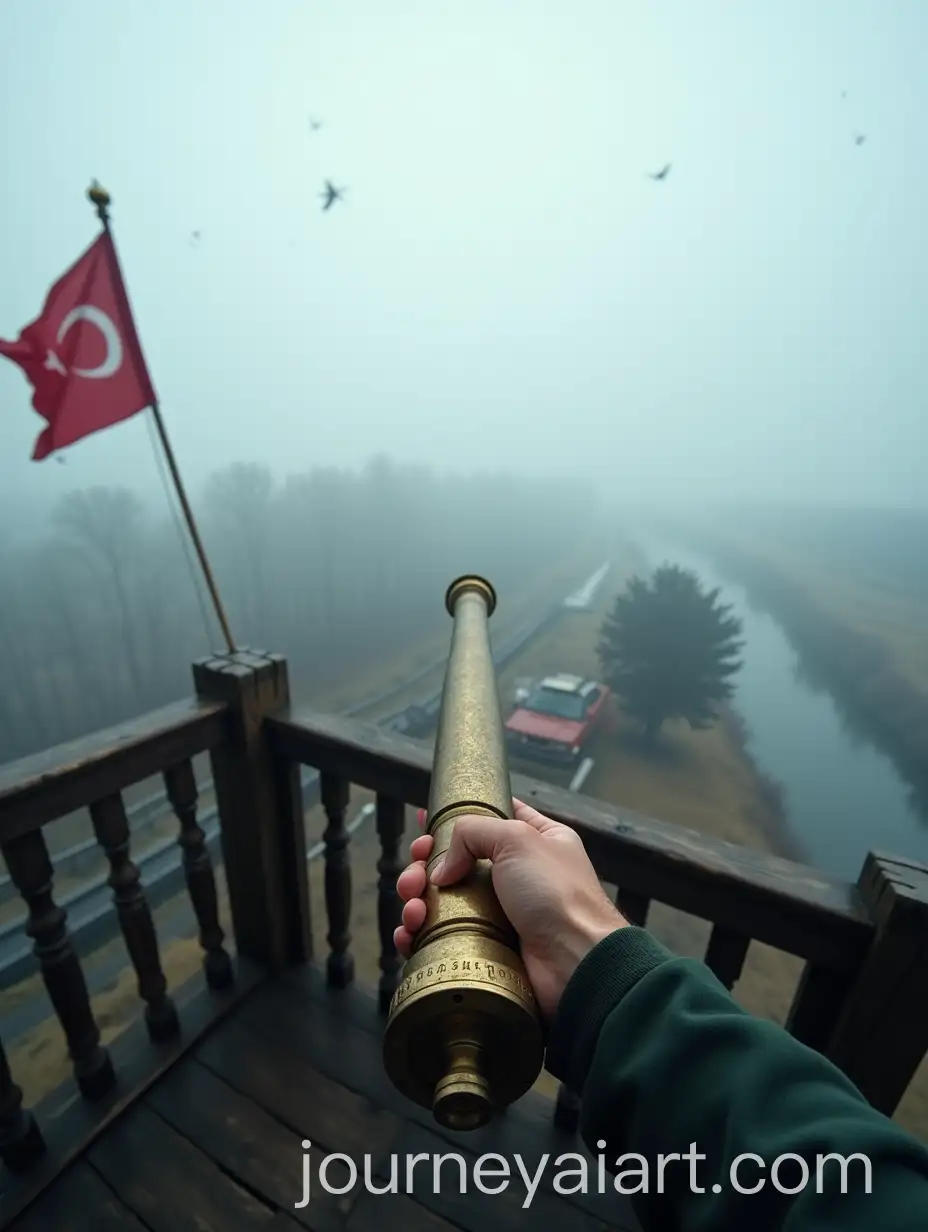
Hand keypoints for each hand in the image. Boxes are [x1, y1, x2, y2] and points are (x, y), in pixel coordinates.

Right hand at [394, 798, 624, 1019]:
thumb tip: (442, 869)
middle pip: (455, 862)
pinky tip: (409, 934)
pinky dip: (419, 935)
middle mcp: (516, 876)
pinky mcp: (486, 950)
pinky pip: (442, 939)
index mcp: (534, 840)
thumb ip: (472, 833)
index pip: (489, 818)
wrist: (577, 963)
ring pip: (443, 901)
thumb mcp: (518, 838)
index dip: (456, 818)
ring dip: (417, 901)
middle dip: (424, 866)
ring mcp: (500, 915)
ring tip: (412, 908)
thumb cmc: (557, 894)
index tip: (424, 821)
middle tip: (414, 875)